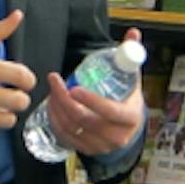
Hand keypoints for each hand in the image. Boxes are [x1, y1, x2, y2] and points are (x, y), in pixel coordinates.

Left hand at [44, 28, 145, 155]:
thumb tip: (132, 32)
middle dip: (65, 100)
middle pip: (85, 120)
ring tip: (52, 91)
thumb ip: (131, 54)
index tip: (73, 87)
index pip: (110, 112)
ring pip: (72, 129)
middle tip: (54, 82)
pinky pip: (66, 138)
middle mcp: (117, 137)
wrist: (128, 127)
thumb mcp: (131, 77)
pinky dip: (55, 122)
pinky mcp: (88, 151)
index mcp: (130, 118)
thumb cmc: (128, 98)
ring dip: (57, 109)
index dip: (91, 101)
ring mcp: (101, 146)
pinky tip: (52, 107)